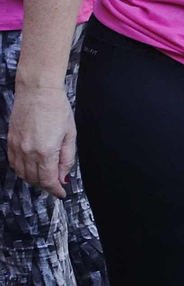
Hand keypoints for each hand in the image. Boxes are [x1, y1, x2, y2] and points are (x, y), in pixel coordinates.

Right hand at [7, 81, 75, 198]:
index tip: (61, 193)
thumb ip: (67, 158)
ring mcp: (17, 147)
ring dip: (33, 179)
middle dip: (46, 185)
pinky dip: (21, 170)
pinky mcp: (10, 141)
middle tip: (56, 184)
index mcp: (45, 152)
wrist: (38, 92)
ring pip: (22, 173)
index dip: (55, 190)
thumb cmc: (57, 109)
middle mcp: (28, 152)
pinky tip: (30, 167)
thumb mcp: (70, 134)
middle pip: (34, 179)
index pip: (48, 180)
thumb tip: (63, 176)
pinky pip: (13, 163)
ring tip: (44, 176)